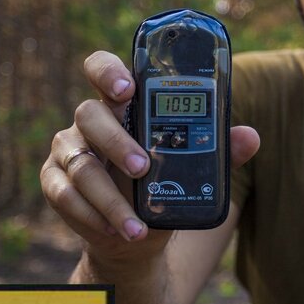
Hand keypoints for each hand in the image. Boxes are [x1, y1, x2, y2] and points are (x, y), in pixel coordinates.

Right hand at [41, 50, 258, 254]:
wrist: (136, 235)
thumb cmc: (162, 187)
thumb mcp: (190, 170)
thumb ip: (217, 151)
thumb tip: (250, 137)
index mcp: (120, 104)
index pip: (102, 69)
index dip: (109, 72)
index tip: (127, 88)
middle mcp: (89, 121)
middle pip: (89, 114)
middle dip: (116, 141)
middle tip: (143, 167)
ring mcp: (68, 150)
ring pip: (81, 165)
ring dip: (109, 197)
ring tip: (136, 226)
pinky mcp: (54, 182)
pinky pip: (65, 195)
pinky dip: (91, 215)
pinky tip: (116, 229)